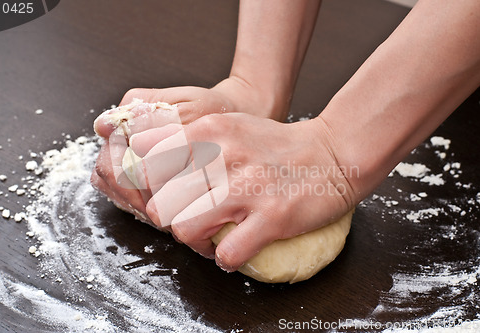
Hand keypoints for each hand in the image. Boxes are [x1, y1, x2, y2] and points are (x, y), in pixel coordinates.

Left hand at [129, 113, 356, 270]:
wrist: (332, 153)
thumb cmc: (274, 144)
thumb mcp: (227, 126)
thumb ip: (189, 141)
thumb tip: (150, 163)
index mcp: (208, 131)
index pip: (148, 163)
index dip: (149, 187)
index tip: (164, 195)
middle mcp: (222, 156)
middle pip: (160, 204)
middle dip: (171, 219)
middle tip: (190, 220)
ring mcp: (247, 187)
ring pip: (184, 230)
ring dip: (194, 242)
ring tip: (211, 237)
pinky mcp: (272, 217)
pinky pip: (226, 254)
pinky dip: (226, 259)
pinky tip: (235, 249)